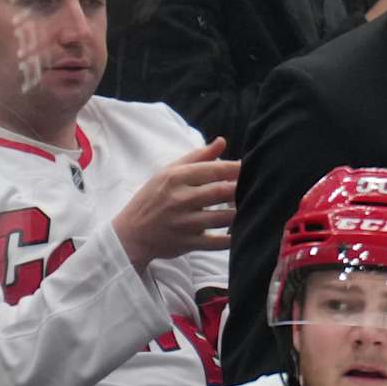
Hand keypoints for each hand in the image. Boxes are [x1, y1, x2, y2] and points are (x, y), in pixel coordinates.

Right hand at [111, 139, 237, 271]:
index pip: (213, 170)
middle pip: (221, 192)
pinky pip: (217, 243)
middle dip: (241, 189)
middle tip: (256, 187)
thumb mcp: (168, 172)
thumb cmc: (153, 198)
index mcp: (175, 178)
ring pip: (222, 218)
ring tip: (250, 207)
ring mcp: (183, 223)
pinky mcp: (187, 243)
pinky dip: (232, 239)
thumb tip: (222, 141)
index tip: (250, 167)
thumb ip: (197, 157)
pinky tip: (241, 232)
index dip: (236, 168)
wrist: (130, 234)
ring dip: (240, 213)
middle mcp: (179, 199)